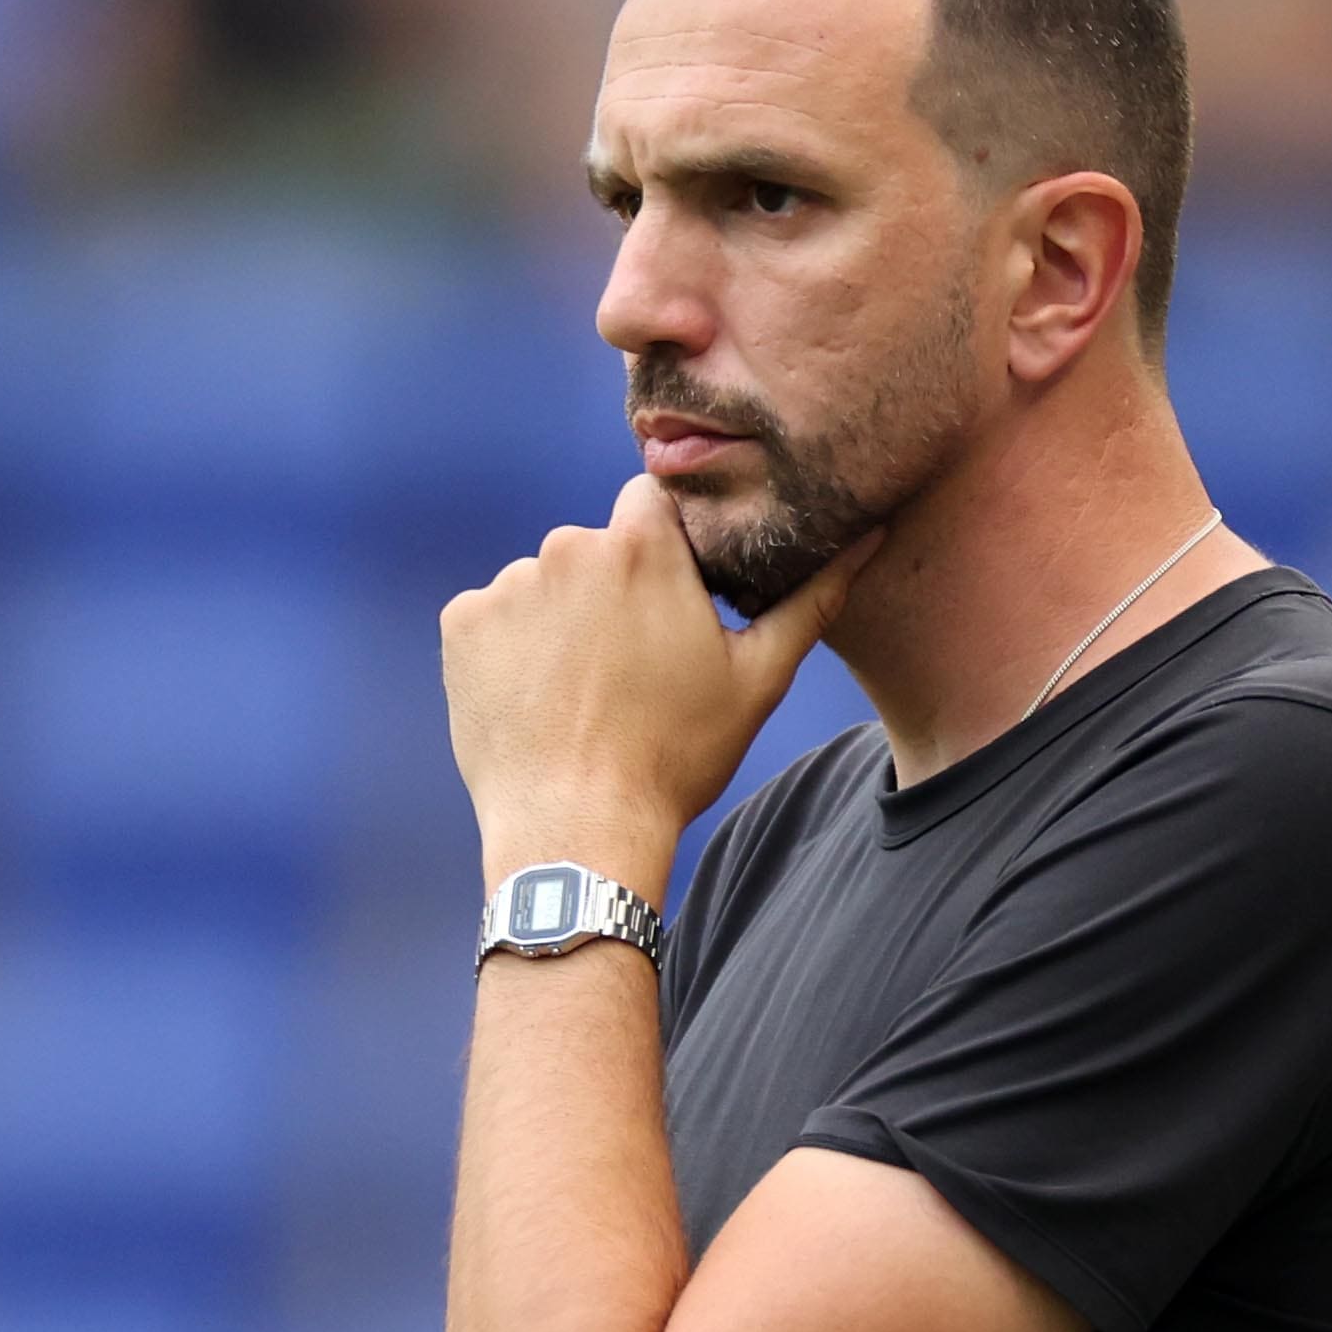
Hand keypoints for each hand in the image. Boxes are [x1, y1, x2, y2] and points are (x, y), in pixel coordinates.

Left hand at [441, 473, 869, 889]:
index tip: (674, 601)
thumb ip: (811, 596)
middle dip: (614, 591)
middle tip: (631, 667)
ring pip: (545, 584)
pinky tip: (540, 702)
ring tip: (584, 694)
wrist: (575, 829)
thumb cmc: (676, 757)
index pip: (655, 501)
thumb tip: (868, 535)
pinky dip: (512, 651)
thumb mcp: (758, 678)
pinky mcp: (462, 625)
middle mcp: (568, 545)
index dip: (667, 548)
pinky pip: (494, 620)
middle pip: (598, 547)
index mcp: (643, 544)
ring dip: (562, 622)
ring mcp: (508, 584)